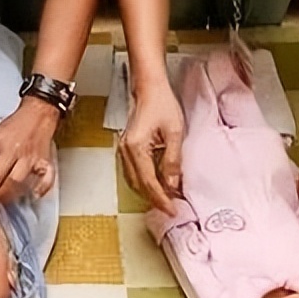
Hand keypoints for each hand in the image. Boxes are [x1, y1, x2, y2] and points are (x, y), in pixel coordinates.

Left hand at [0, 96, 58, 202]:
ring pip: (16, 184)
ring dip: (7, 196)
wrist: (37, 114)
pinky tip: (32, 194)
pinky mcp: (45, 163)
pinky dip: (38, 190)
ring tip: (3, 197)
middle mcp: (14, 151)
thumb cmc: (15, 127)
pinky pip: (44, 181)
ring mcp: (30, 158)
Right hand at [118, 80, 183, 213]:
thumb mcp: (174, 132)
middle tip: (171, 208)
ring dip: (149, 192)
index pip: (148, 182)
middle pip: (138, 185)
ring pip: (134, 181)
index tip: (173, 209)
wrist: (150, 88)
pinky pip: (133, 172)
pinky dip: (145, 182)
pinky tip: (157, 184)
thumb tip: (173, 184)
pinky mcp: (127, 148)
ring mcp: (124, 150)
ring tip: (167, 199)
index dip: (161, 199)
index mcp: (136, 147)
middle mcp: (125, 151)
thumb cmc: (162, 104)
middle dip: (154, 199)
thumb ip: (173, 161)